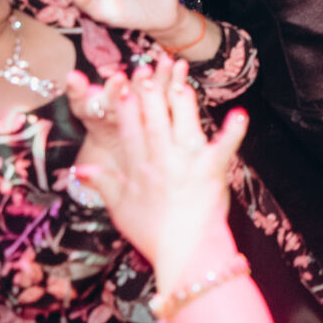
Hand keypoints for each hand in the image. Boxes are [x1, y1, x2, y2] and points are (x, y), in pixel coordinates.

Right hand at [69, 58, 246, 288]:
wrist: (185, 255)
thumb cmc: (154, 234)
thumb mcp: (121, 210)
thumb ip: (104, 184)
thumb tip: (82, 167)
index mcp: (139, 169)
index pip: (128, 130)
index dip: (124, 105)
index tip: (120, 81)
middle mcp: (161, 162)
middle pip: (153, 120)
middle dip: (150, 91)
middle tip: (147, 67)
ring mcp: (188, 165)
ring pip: (183, 124)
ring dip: (181, 100)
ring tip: (180, 76)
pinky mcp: (213, 171)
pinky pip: (225, 147)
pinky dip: (233, 131)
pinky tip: (240, 113)